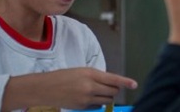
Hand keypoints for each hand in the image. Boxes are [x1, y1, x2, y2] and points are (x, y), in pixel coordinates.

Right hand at [2, 67, 135, 110]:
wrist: (45, 88)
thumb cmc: (63, 77)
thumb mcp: (81, 71)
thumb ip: (97, 77)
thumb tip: (111, 83)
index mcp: (90, 73)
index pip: (113, 79)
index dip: (125, 82)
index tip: (135, 84)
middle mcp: (90, 86)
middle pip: (112, 91)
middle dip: (114, 90)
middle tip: (108, 87)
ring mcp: (85, 98)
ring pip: (106, 100)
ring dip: (106, 97)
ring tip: (97, 91)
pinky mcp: (81, 107)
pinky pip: (96, 106)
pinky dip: (97, 103)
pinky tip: (88, 98)